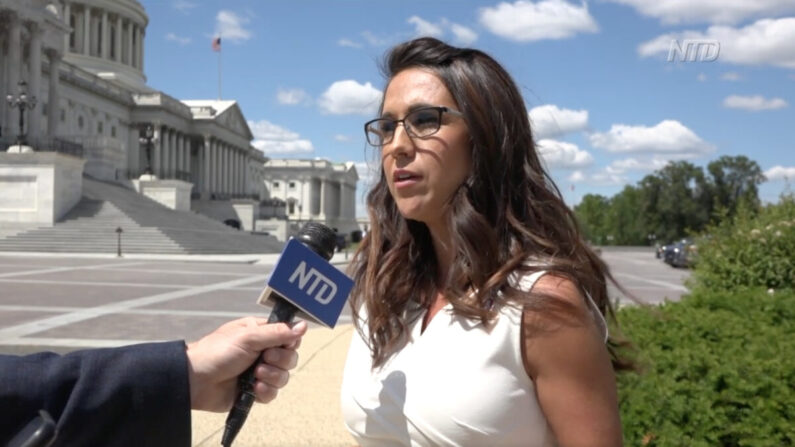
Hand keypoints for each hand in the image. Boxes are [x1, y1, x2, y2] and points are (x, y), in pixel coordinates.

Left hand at [185, 317, 307, 411]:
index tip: (283, 344)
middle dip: (280, 360)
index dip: (290, 341)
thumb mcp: (248, 337)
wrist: (196, 381)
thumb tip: (303, 326)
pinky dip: (265, 391)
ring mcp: (259, 372)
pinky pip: (273, 393)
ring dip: (271, 376)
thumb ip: (277, 332)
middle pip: (290, 357)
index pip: (289, 336)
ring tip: (255, 375)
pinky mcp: (254, 391)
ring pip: (284, 376)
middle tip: (263, 358)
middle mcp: (263, 352)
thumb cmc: (218, 352)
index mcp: (261, 334)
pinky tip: (253, 389)